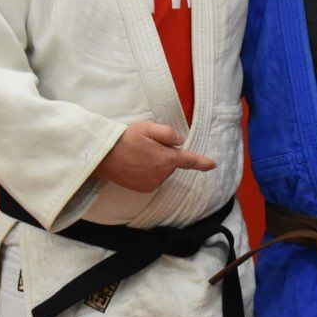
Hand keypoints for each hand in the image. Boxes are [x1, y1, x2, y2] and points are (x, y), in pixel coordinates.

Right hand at [92, 121, 215, 191]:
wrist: (103, 158)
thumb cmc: (125, 140)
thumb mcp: (147, 128)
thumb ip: (167, 133)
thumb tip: (179, 141)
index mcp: (166, 159)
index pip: (189, 160)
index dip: (202, 163)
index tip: (212, 164)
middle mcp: (162, 174)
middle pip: (171, 163)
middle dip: (164, 154)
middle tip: (145, 145)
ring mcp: (152, 184)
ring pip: (162, 171)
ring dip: (155, 163)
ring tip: (137, 154)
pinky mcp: (143, 189)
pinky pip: (153, 178)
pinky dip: (148, 171)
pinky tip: (134, 164)